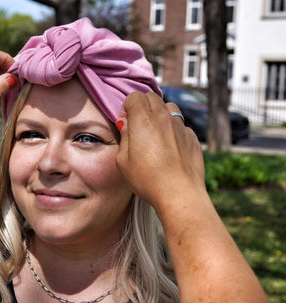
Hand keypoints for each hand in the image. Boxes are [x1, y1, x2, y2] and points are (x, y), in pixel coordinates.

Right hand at [115, 92, 204, 210]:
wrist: (179, 193)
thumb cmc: (147, 179)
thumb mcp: (123, 161)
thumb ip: (124, 137)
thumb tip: (127, 125)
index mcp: (143, 120)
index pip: (134, 96)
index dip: (126, 108)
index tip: (125, 124)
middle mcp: (164, 118)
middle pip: (152, 97)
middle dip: (142, 107)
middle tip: (137, 127)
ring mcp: (181, 127)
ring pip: (169, 108)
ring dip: (159, 115)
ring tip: (154, 135)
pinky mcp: (192, 138)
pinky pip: (181, 126)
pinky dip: (173, 131)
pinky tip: (169, 149)